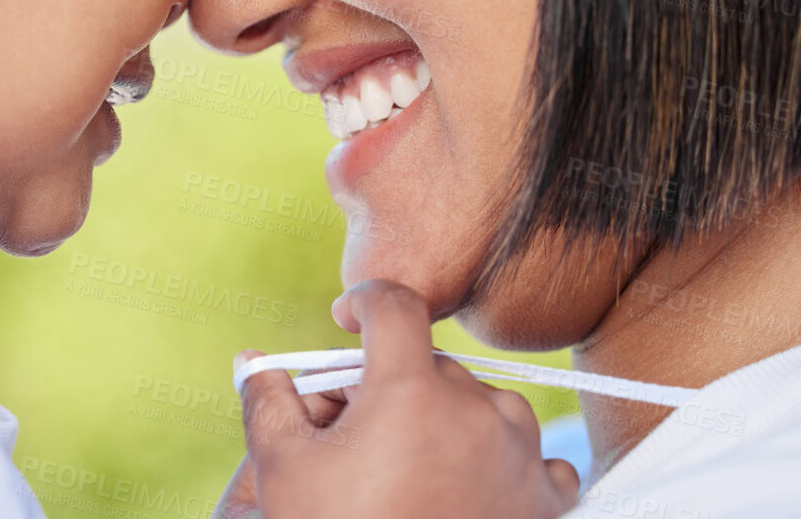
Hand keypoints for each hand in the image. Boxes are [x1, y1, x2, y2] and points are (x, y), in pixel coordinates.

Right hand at [223, 280, 580, 518]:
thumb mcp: (285, 470)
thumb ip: (268, 400)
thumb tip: (254, 361)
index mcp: (410, 388)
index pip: (394, 304)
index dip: (366, 301)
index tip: (350, 317)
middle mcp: (475, 408)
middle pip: (430, 365)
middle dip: (393, 386)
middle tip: (359, 434)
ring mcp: (520, 453)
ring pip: (481, 405)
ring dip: (451, 421)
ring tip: (412, 472)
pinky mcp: (547, 498)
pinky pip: (532, 457)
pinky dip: (502, 464)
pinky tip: (471, 492)